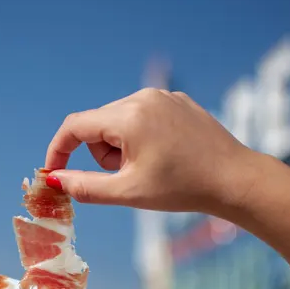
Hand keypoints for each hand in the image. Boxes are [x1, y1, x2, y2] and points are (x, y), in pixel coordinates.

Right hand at [44, 87, 266, 213]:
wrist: (235, 180)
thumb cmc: (183, 188)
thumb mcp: (128, 192)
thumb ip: (85, 187)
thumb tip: (55, 180)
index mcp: (129, 116)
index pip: (75, 126)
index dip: (59, 150)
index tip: (55, 172)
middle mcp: (143, 97)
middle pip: (98, 124)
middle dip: (101, 154)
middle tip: (126, 178)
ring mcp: (163, 96)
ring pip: (119, 121)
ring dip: (121, 147)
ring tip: (149, 168)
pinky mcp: (178, 101)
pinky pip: (143, 116)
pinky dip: (141, 138)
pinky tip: (166, 156)